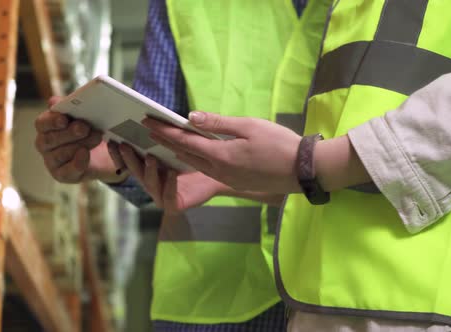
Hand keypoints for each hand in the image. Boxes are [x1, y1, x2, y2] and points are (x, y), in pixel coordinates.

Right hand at [35, 96, 122, 183]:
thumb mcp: (83, 113)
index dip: (51, 121)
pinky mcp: (62, 175)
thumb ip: (69, 106)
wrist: (105, 151)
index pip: (42, 123)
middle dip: (69, 133)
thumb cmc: (90, 128)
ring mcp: (52, 161)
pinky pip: (67, 171)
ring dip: (80, 144)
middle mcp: (44, 144)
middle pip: (49, 139)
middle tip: (85, 127)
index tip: (64, 119)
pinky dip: (77, 163)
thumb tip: (54, 102)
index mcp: (46, 126)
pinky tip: (86, 154)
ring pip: (59, 154)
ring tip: (97, 137)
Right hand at [111, 143, 224, 213]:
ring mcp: (161, 196)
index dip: (118, 152)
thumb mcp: (177, 144)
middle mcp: (151, 182)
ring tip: (151, 157)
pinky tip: (172, 173)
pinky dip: (170, 184)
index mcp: (148, 168)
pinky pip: (169, 196)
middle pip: (136, 171)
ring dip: (149, 170)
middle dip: (129, 158)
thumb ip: (163, 136)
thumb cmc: (196, 158)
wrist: (218, 175)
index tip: (111, 139)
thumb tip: (146, 117)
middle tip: (124, 145)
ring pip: (150, 183)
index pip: (128, 161)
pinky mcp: (174, 205)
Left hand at [142, 112, 301, 192]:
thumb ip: (218, 123)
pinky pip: (207, 170)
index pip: (184, 141)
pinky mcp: (236, 183)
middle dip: (165, 142)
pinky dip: (193, 160)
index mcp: (221, 155)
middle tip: (148, 130)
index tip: (147, 121)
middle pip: (184, 155)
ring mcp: (228, 179)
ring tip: (164, 141)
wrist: (303, 170)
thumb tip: (191, 116)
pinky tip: (190, 154)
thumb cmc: (280, 143)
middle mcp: (220, 170)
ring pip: (194, 165)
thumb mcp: (249, 126)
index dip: (164, 131)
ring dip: (177, 153)